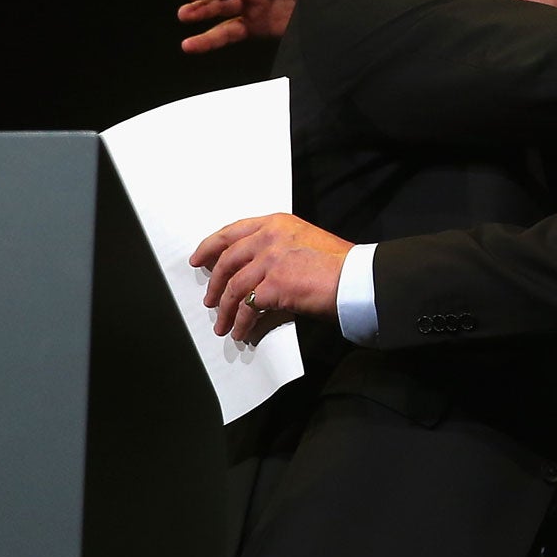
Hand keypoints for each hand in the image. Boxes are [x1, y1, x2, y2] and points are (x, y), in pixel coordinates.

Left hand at [190, 212, 352, 341]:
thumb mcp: (304, 242)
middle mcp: (269, 237)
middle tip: (209, 301)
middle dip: (214, 284)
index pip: (232, 232)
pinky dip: (241, 323)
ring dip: (225, 311)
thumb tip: (256, 275)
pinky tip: (242, 332)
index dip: (210, 247)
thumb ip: (277, 250)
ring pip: (233, 288)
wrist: (357, 279)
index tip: (199, 259)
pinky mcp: (273, 285)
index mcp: (276, 223)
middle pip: (227, 261)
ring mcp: (269, 260)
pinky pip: (247, 308)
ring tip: (223, 326)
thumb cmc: (339, 265)